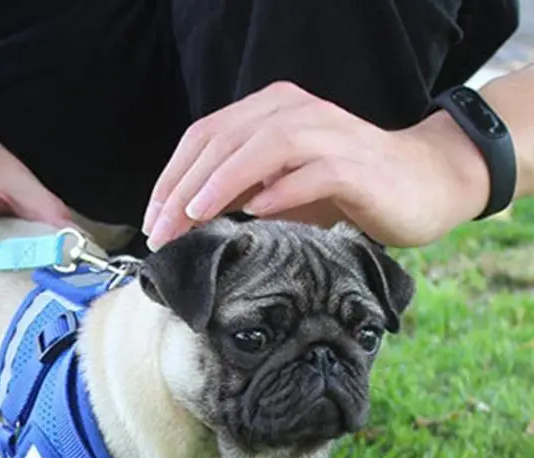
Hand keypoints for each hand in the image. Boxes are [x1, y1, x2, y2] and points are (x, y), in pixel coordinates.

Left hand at [142, 81, 490, 250]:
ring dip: (222, 182)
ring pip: (263, 146)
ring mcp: (327, 134)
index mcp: (269, 112)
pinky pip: (312, 172)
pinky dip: (281, 191)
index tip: (152, 221)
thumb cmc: (342, 189)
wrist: (421, 183)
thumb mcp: (278, 187)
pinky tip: (256, 212)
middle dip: (184, 188)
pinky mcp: (355, 164)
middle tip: (162, 232)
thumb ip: (237, 191)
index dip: (171, 178)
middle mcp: (294, 111)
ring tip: (195, 216)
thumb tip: (183, 221)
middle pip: (224, 140)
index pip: (204, 136)